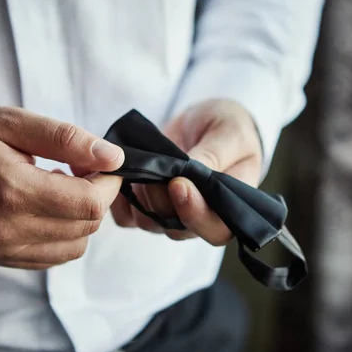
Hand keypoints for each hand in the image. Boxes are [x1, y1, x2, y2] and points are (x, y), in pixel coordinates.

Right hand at [0, 106, 123, 268]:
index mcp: (12, 190)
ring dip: (82, 217)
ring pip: (75, 246)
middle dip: (97, 196)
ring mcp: (2, 249)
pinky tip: (47, 206)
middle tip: (80, 168)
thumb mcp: (12, 122)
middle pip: (87, 226)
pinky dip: (64, 234)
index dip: (108, 183)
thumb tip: (114, 157)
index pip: (89, 203)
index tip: (101, 162)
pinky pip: (52, 256)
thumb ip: (66, 139)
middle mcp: (7, 228)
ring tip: (61, 186)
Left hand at [110, 99, 262, 245]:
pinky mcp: (145, 205)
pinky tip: (122, 174)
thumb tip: (191, 170)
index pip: (216, 230)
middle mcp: (199, 216)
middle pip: (177, 230)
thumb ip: (215, 155)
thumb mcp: (230, 133)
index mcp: (230, 206)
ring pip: (149, 222)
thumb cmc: (229, 128)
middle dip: (162, 201)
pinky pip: (126, 216)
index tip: (179, 184)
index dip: (196, 215)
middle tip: (156, 170)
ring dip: (142, 197)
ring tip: (142, 164)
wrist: (202, 122)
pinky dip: (120, 199)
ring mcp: (170, 213)